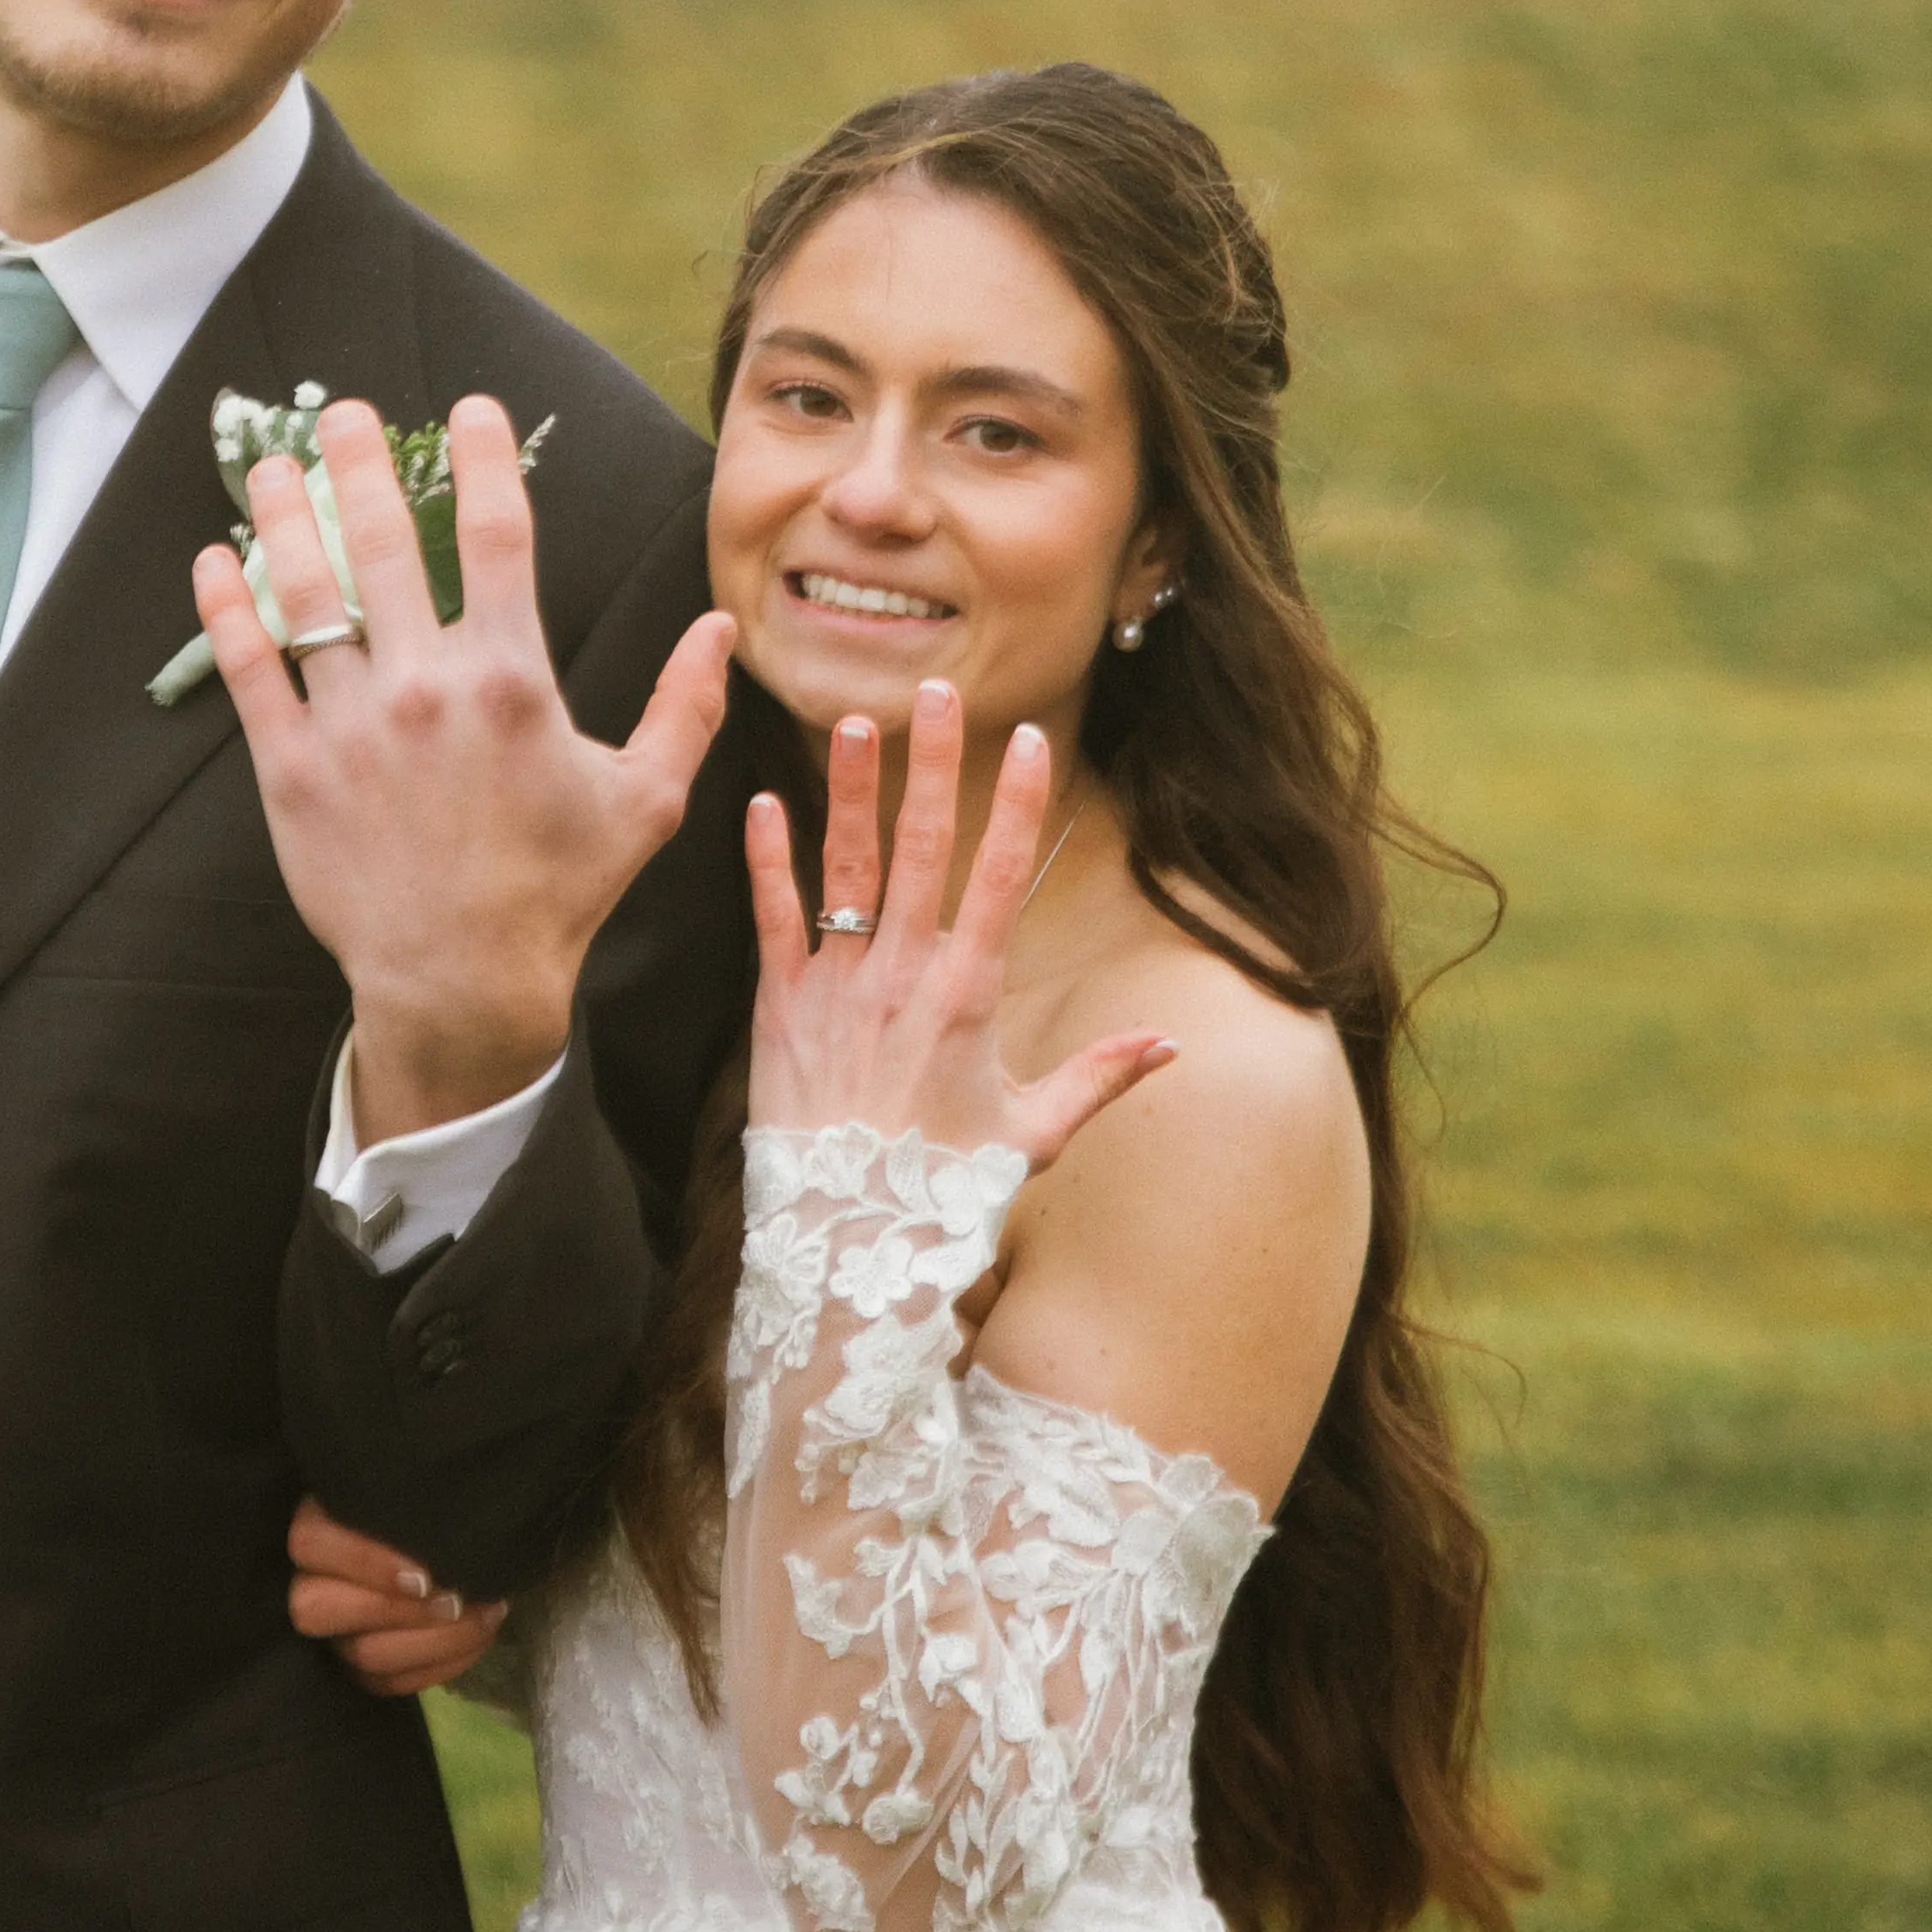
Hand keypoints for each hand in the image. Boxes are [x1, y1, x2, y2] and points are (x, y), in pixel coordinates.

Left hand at [195, 393, 734, 1139]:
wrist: (462, 983)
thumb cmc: (558, 892)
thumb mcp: (645, 800)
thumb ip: (686, 707)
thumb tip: (718, 629)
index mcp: (513, 680)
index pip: (498, 536)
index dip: (483, 459)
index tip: (469, 409)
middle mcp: (426, 688)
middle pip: (385, 541)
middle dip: (361, 461)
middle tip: (344, 410)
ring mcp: (351, 726)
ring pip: (306, 593)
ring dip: (284, 517)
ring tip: (270, 464)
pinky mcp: (291, 770)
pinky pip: (249, 672)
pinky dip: (226, 610)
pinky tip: (215, 561)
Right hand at [286, 1496, 510, 1698]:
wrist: (453, 1533)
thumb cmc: (433, 1500)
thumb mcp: (417, 1486)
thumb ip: (414, 1497)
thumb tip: (446, 1514)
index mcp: (317, 1520)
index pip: (310, 1544)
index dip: (365, 1564)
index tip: (424, 1575)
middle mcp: (310, 1579)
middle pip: (315, 1610)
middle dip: (396, 1612)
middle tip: (457, 1600)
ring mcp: (333, 1630)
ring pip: (361, 1655)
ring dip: (434, 1642)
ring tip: (485, 1615)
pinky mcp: (359, 1666)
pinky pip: (388, 1683)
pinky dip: (440, 1666)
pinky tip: (481, 1636)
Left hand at [748, 690, 1175, 1171]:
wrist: (847, 1240)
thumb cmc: (943, 1193)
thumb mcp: (1033, 1136)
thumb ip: (1099, 1079)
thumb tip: (1170, 1047)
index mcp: (967, 997)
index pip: (998, 878)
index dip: (1013, 804)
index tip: (1025, 740)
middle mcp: (902, 978)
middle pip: (922, 850)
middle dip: (931, 765)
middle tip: (935, 692)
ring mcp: (837, 989)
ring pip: (845, 870)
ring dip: (849, 791)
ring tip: (850, 719)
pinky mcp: (779, 1010)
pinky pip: (772, 922)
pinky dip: (767, 862)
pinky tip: (761, 803)